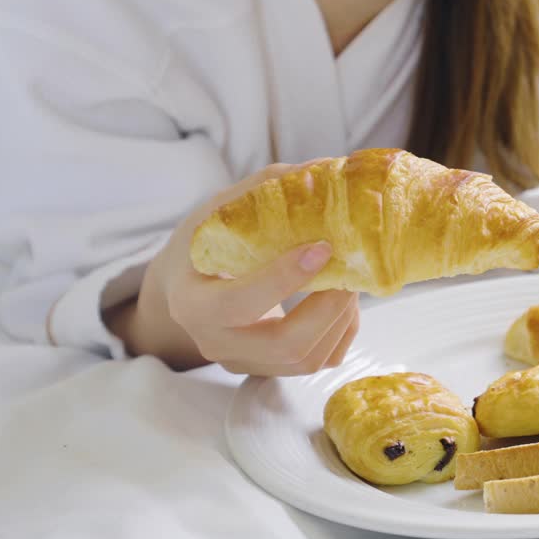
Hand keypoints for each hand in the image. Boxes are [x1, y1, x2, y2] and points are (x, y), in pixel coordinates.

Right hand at [113, 161, 360, 375]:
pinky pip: (321, 360)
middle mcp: (217, 342)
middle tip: (351, 269)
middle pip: (286, 345)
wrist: (186, 286)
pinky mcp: (272, 370)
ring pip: (309, 359)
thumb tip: (329, 168)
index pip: (239, 302)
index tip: (321, 247)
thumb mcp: (222, 208)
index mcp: (193, 303)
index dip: (284, 279)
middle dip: (330, 307)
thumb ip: (269, 187)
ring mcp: (246, 363)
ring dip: (342, 317)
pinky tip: (342, 298)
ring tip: (351, 279)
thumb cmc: (205, 241)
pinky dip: (343, 329)